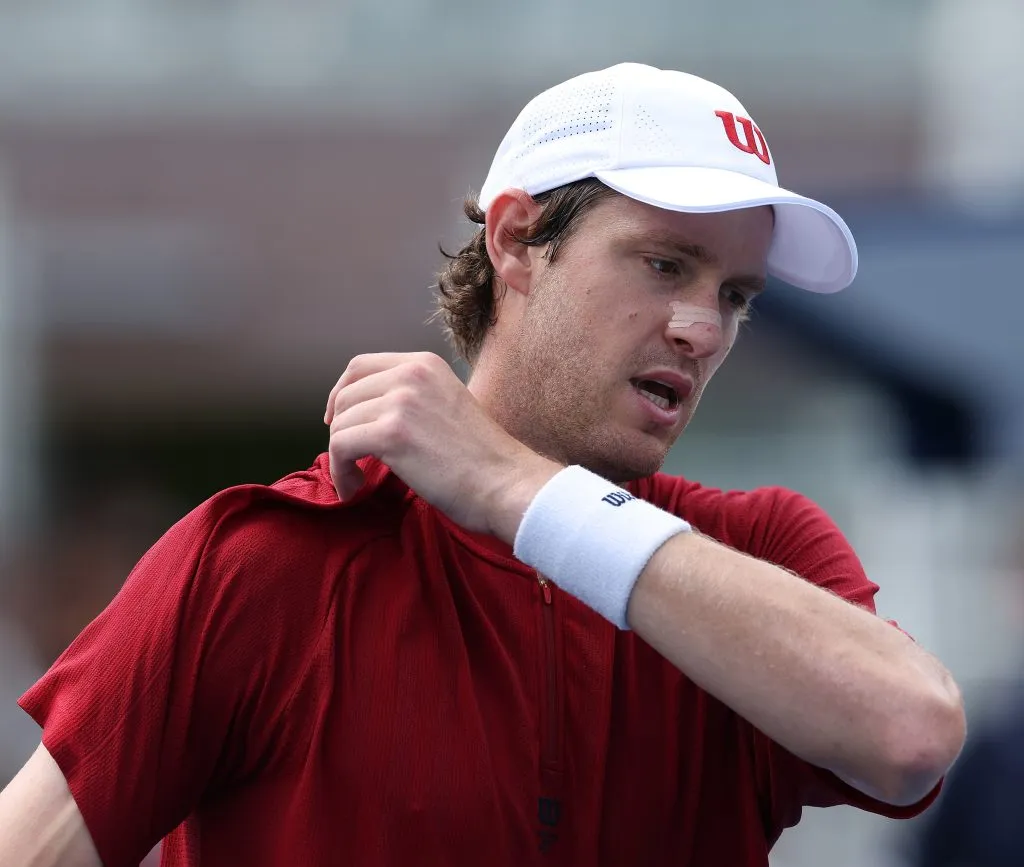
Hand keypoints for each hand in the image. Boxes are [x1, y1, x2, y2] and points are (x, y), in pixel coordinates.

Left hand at [324, 352, 560, 542]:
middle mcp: (410, 374)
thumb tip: (369, 413)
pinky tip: (354, 487)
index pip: (359, 366)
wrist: (506, 484)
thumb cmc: (482, 459)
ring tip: (356, 479)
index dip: (341, 394)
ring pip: (341, 425)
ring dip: (340, 457)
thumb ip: (412, 399)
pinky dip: (340, 472)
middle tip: (350, 460)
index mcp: (424, 364)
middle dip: (341, 431)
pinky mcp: (391, 433)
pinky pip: (341, 448)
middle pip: (346, 396)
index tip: (338, 421)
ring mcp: (400, 401)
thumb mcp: (447, 404)